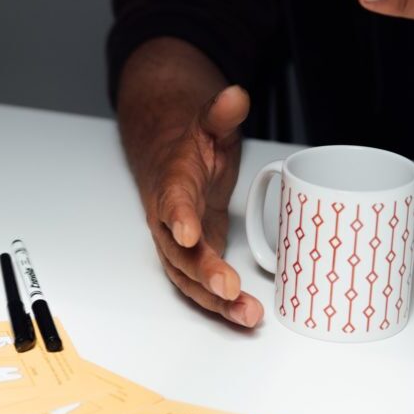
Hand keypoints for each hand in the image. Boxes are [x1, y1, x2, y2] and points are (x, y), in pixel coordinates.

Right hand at [138, 86, 263, 326]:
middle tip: (228, 285)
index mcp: (171, 184)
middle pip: (178, 250)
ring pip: (188, 277)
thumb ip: (219, 113)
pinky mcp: (194, 257)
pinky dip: (221, 304)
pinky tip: (245, 316)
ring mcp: (178, 244)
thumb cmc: (188, 147)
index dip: (178, 217)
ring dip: (215, 299)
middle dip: (202, 271)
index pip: (171, 199)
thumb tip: (234, 97)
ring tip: (247, 314)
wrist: (166, 160)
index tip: (187, 233)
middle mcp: (168, 220)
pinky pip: (200, 285)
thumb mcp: (206, 123)